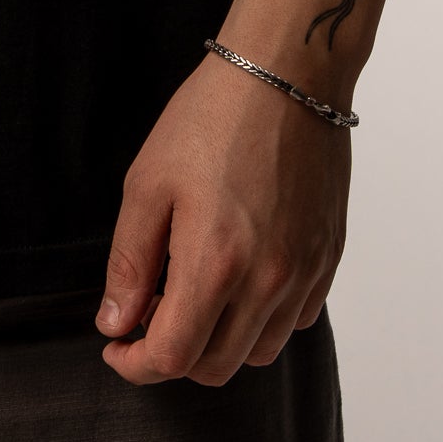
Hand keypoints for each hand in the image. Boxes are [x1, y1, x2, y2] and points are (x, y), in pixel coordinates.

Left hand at [94, 50, 349, 384]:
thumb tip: (115, 323)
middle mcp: (268, 281)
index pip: (173, 356)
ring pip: (257, 352)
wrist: (286, 75)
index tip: (116, 345)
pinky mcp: (327, 258)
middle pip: (216, 367)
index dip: (134, 364)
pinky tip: (238, 275)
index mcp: (216, 262)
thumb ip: (130, 262)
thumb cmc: (211, 118)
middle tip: (149, 310)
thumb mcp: (148, 183)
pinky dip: (260, 319)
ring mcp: (304, 273)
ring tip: (193, 290)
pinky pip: (294, 321)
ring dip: (218, 341)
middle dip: (173, 354)